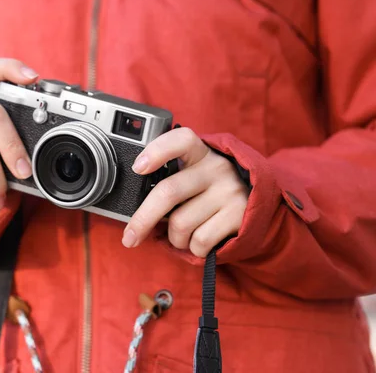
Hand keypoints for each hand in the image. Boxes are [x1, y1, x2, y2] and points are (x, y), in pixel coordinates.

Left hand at [122, 127, 249, 256]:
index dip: (157, 151)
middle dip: (142, 220)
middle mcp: (216, 168)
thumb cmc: (210, 192)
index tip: (138, 168)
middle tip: (129, 237)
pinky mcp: (238, 215)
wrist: (260, 205)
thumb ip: (172, 179)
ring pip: (180, 224)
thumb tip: (134, 205)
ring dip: (174, 238)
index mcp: (200, 153)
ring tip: (183, 234)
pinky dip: (193, 248)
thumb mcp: (195, 175)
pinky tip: (200, 240)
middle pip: (168, 192)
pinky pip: (199, 241)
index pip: (180, 140)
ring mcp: (229, 191)